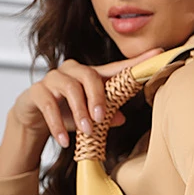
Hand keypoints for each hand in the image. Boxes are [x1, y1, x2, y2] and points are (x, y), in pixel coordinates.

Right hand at [12, 47, 163, 148]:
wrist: (35, 119)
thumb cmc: (68, 113)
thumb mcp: (91, 117)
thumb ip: (107, 115)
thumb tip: (121, 117)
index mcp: (91, 75)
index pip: (116, 67)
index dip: (136, 62)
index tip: (158, 53)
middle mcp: (72, 71)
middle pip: (90, 76)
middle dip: (98, 98)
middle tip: (101, 119)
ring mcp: (53, 78)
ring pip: (69, 89)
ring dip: (79, 112)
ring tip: (86, 131)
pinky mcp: (36, 91)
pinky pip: (48, 104)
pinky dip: (57, 125)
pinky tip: (64, 141)